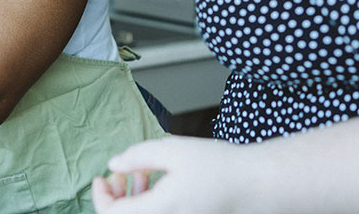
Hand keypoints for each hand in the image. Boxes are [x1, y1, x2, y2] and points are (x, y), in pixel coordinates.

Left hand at [92, 136, 255, 213]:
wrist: (258, 186)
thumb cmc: (221, 167)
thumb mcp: (174, 150)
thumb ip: (139, 156)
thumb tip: (114, 164)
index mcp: (159, 211)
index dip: (100, 195)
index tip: (101, 176)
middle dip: (117, 195)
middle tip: (123, 170)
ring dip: (134, 198)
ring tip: (144, 172)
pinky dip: (152, 202)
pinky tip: (160, 182)